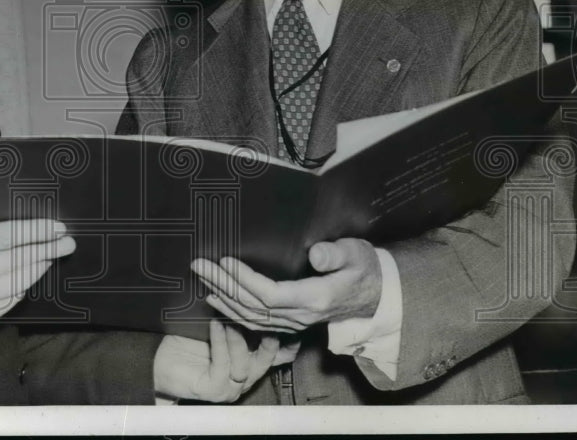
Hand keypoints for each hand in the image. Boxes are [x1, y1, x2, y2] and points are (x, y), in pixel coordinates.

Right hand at [0, 218, 74, 347]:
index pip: (9, 235)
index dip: (37, 230)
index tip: (57, 227)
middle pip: (21, 258)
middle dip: (49, 248)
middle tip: (68, 242)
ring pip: (21, 281)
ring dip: (40, 267)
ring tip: (52, 257)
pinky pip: (11, 301)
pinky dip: (23, 287)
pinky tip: (31, 278)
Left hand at [152, 319, 280, 401]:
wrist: (158, 362)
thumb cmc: (188, 341)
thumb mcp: (218, 325)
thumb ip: (238, 316)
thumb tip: (250, 287)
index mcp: (250, 362)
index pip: (279, 352)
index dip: (286, 335)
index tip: (287, 313)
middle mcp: (245, 377)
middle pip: (267, 358)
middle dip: (268, 336)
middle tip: (264, 312)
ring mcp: (231, 387)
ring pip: (244, 362)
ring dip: (238, 336)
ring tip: (230, 313)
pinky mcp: (214, 390)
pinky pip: (222, 364)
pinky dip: (220, 342)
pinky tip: (216, 324)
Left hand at [191, 238, 381, 333]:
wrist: (376, 295)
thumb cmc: (364, 269)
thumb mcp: (357, 254)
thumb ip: (336, 254)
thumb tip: (316, 254)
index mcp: (315, 298)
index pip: (270, 294)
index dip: (244, 279)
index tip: (225, 260)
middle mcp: (301, 316)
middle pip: (253, 306)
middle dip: (223, 285)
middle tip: (199, 265)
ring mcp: (295, 323)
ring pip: (251, 318)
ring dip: (224, 300)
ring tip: (202, 281)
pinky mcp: (291, 323)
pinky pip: (257, 323)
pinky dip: (234, 314)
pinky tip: (218, 301)